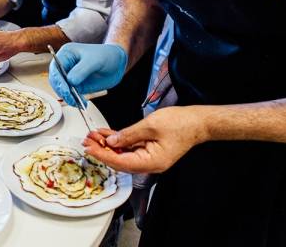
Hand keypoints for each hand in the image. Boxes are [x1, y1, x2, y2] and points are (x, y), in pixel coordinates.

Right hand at [48, 43, 127, 105]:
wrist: (117, 63)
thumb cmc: (106, 56)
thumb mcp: (95, 61)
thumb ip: (82, 70)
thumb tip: (70, 81)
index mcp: (66, 54)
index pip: (55, 68)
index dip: (58, 79)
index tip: (65, 90)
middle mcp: (65, 65)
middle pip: (56, 80)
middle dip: (62, 91)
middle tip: (71, 99)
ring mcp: (69, 75)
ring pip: (62, 89)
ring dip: (68, 97)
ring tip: (79, 103)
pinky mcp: (75, 85)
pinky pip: (71, 95)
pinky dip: (75, 100)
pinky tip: (83, 104)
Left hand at [82, 106, 209, 173]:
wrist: (198, 122)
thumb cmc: (181, 124)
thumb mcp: (150, 126)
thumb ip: (128, 134)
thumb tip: (111, 141)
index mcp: (151, 162)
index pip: (120, 162)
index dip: (102, 154)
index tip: (89, 148)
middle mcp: (149, 164)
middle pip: (119, 160)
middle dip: (101, 150)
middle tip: (87, 140)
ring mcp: (149, 158)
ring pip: (122, 154)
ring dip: (108, 145)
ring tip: (94, 136)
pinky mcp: (149, 150)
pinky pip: (129, 148)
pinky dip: (118, 141)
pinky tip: (107, 134)